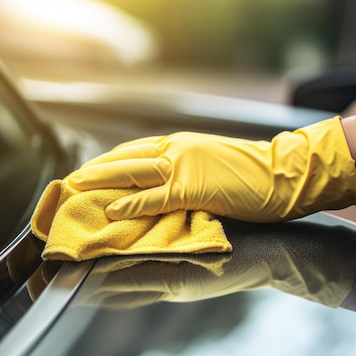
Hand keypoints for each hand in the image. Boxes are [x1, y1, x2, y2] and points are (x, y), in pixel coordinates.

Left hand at [68, 116, 355, 222]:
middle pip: (124, 157)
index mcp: (180, 145)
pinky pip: (154, 196)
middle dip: (95, 169)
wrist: (283, 173)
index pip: (134, 151)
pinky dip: (130, 204)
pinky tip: (111, 210)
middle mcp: (176, 150)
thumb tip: (163, 183)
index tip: (89, 169)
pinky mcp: (192, 187)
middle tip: (72, 179)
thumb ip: (184, 170)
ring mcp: (183, 166)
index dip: (108, 160)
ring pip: (131, 172)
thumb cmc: (252, 173)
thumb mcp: (211, 164)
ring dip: (101, 180)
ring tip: (77, 188)